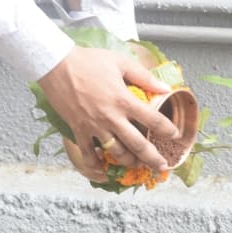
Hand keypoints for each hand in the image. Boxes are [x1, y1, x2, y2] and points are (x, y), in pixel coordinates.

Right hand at [37, 46, 179, 182]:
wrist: (57, 65)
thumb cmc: (88, 61)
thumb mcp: (120, 62)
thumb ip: (144, 76)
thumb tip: (165, 88)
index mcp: (124, 100)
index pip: (153, 120)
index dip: (167, 129)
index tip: (175, 134)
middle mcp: (111, 117)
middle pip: (138, 145)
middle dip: (153, 158)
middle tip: (162, 166)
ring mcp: (94, 126)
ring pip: (116, 153)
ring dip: (129, 162)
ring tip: (137, 164)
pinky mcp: (78, 130)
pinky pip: (88, 155)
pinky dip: (96, 166)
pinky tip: (103, 171)